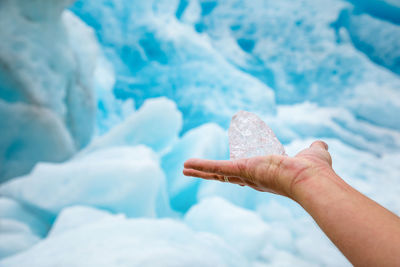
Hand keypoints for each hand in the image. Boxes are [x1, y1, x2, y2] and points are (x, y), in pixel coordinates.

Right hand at [183, 140, 332, 199]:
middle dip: (211, 174)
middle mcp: (252, 178)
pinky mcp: (240, 169)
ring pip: (217, 173)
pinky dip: (201, 166)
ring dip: (200, 171)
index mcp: (266, 176)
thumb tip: (320, 144)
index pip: (246, 175)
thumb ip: (315, 148)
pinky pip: (216, 168)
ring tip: (185, 168)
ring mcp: (245, 175)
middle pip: (226, 176)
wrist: (310, 178)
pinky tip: (186, 165)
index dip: (235, 173)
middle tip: (198, 172)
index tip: (228, 172)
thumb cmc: (314, 170)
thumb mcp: (314, 153)